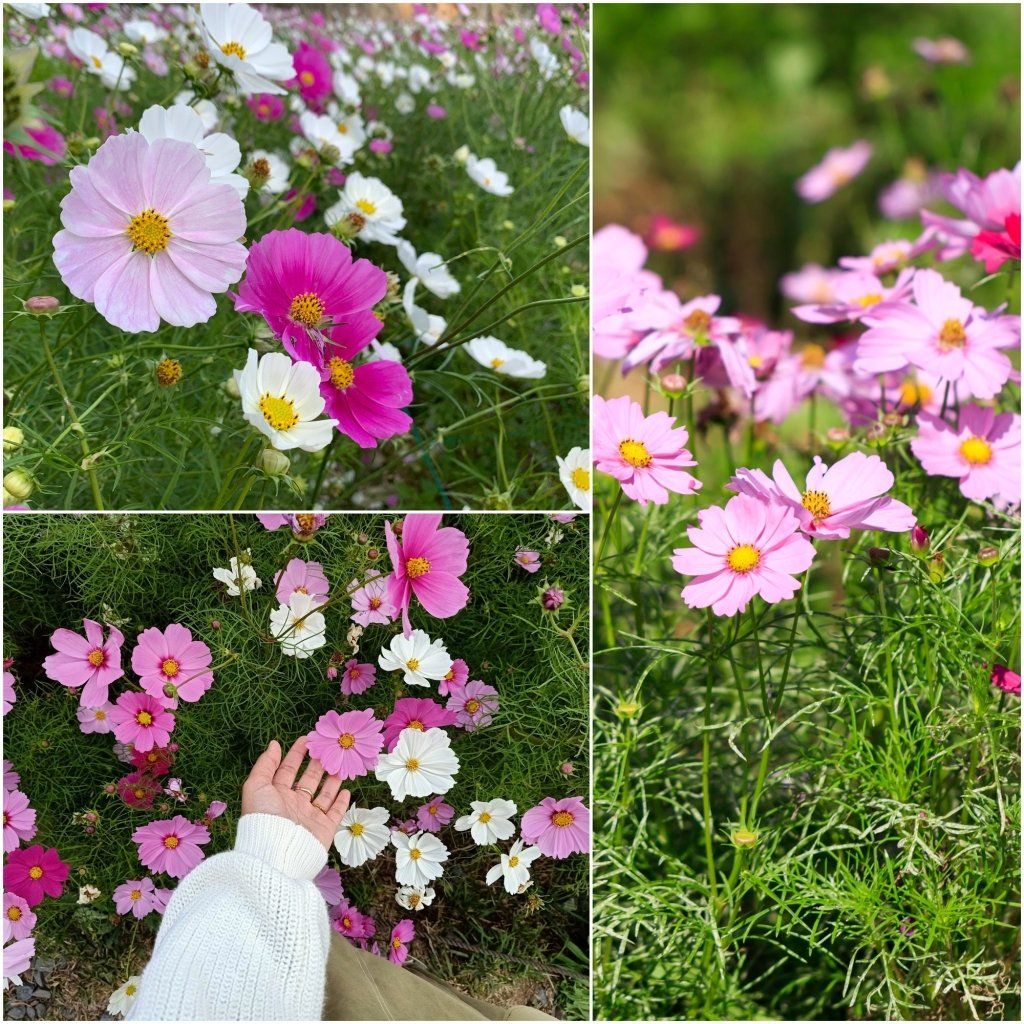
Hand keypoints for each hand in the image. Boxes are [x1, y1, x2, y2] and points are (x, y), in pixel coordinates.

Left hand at [241, 736, 350, 850]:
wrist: (277, 855)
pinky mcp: (323, 830)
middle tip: (329, 748)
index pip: (287, 770)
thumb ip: (265, 764)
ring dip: (332, 778)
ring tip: (341, 764)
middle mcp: (293, 806)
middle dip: (317, 763)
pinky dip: (341, 801)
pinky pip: (335, 813)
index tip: (308, 738)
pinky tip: (346, 789)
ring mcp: (309, 818)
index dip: (296, 754)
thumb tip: (274, 744)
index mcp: (276, 796)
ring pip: (324, 794)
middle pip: (308, 780)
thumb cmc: (264, 818)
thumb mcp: (256, 786)